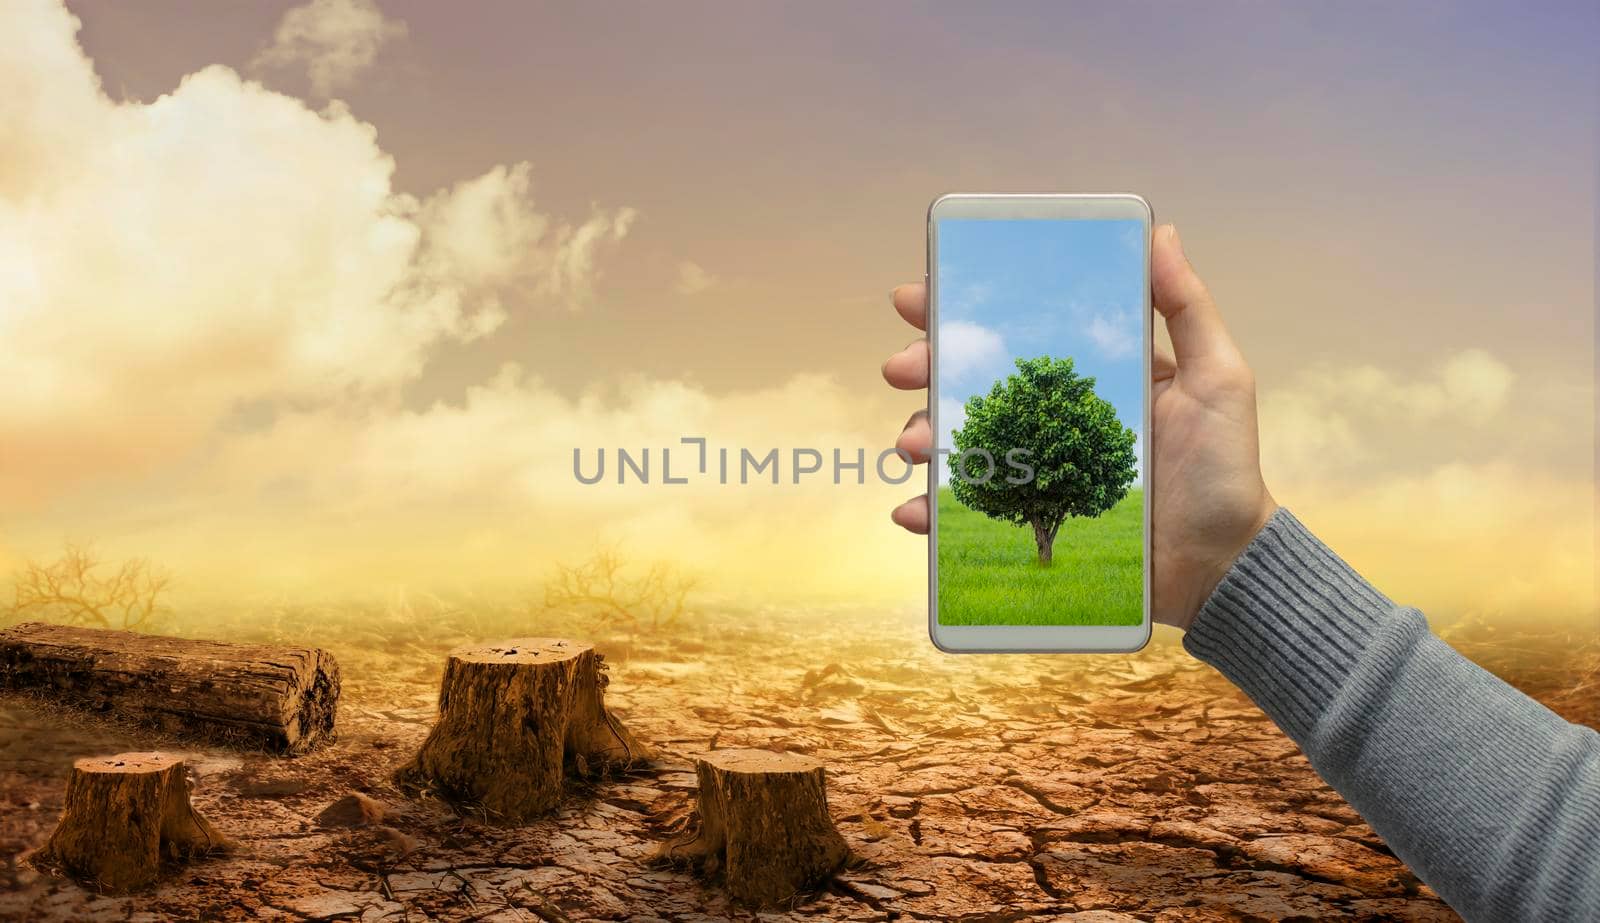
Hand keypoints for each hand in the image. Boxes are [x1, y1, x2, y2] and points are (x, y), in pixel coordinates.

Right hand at [883, 223, 1276, 629]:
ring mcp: (1033, 470)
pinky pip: (966, 513)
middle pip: (970, 381)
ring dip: (921, 434)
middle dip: (923, 367)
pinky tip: (912, 512)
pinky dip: (928, 512)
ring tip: (914, 445)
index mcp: (1085, 376)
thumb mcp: (1218, 378)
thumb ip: (1188, 307)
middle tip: (900, 368)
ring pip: (959, 441)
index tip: (918, 296)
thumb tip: (1162, 231)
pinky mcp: (1027, 522)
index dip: (960, 309)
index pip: (1014, 330)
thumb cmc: (1224, 469)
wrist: (1220, 566)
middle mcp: (1050, 418)